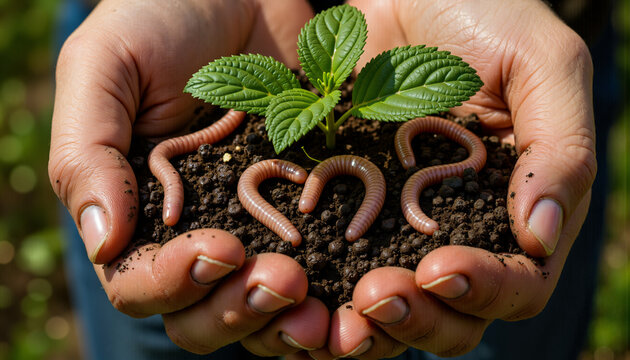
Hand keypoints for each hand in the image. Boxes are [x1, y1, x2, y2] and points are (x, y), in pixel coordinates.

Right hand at [49, 0, 329, 354]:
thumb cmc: (158, 16)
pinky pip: (325, 260)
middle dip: (241, 310)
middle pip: (206, 311)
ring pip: (265, 303)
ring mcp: (256, 221)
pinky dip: (340, 283)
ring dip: (291, 317)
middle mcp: (195, 229)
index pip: (141, 281)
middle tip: (284, 281)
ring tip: (324, 303)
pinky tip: (363, 283)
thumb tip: (103, 244)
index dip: (175, 283)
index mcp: (136, 212)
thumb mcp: (106, 68)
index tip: (219, 249)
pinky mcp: (308, 203)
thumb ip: (87, 152)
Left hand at [297, 0, 594, 356]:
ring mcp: (398, 223)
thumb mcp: (542, 66)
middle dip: (416, 316)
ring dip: (364, 320)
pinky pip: (333, 261)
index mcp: (516, 209)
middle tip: (375, 296)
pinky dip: (318, 285)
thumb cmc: (488, 17)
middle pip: (449, 313)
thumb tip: (543, 239)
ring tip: (334, 310)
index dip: (485, 290)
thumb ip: (559, 150)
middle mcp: (459, 229)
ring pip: (389, 305)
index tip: (440, 270)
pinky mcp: (348, 205)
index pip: (518, 282)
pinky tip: (295, 279)